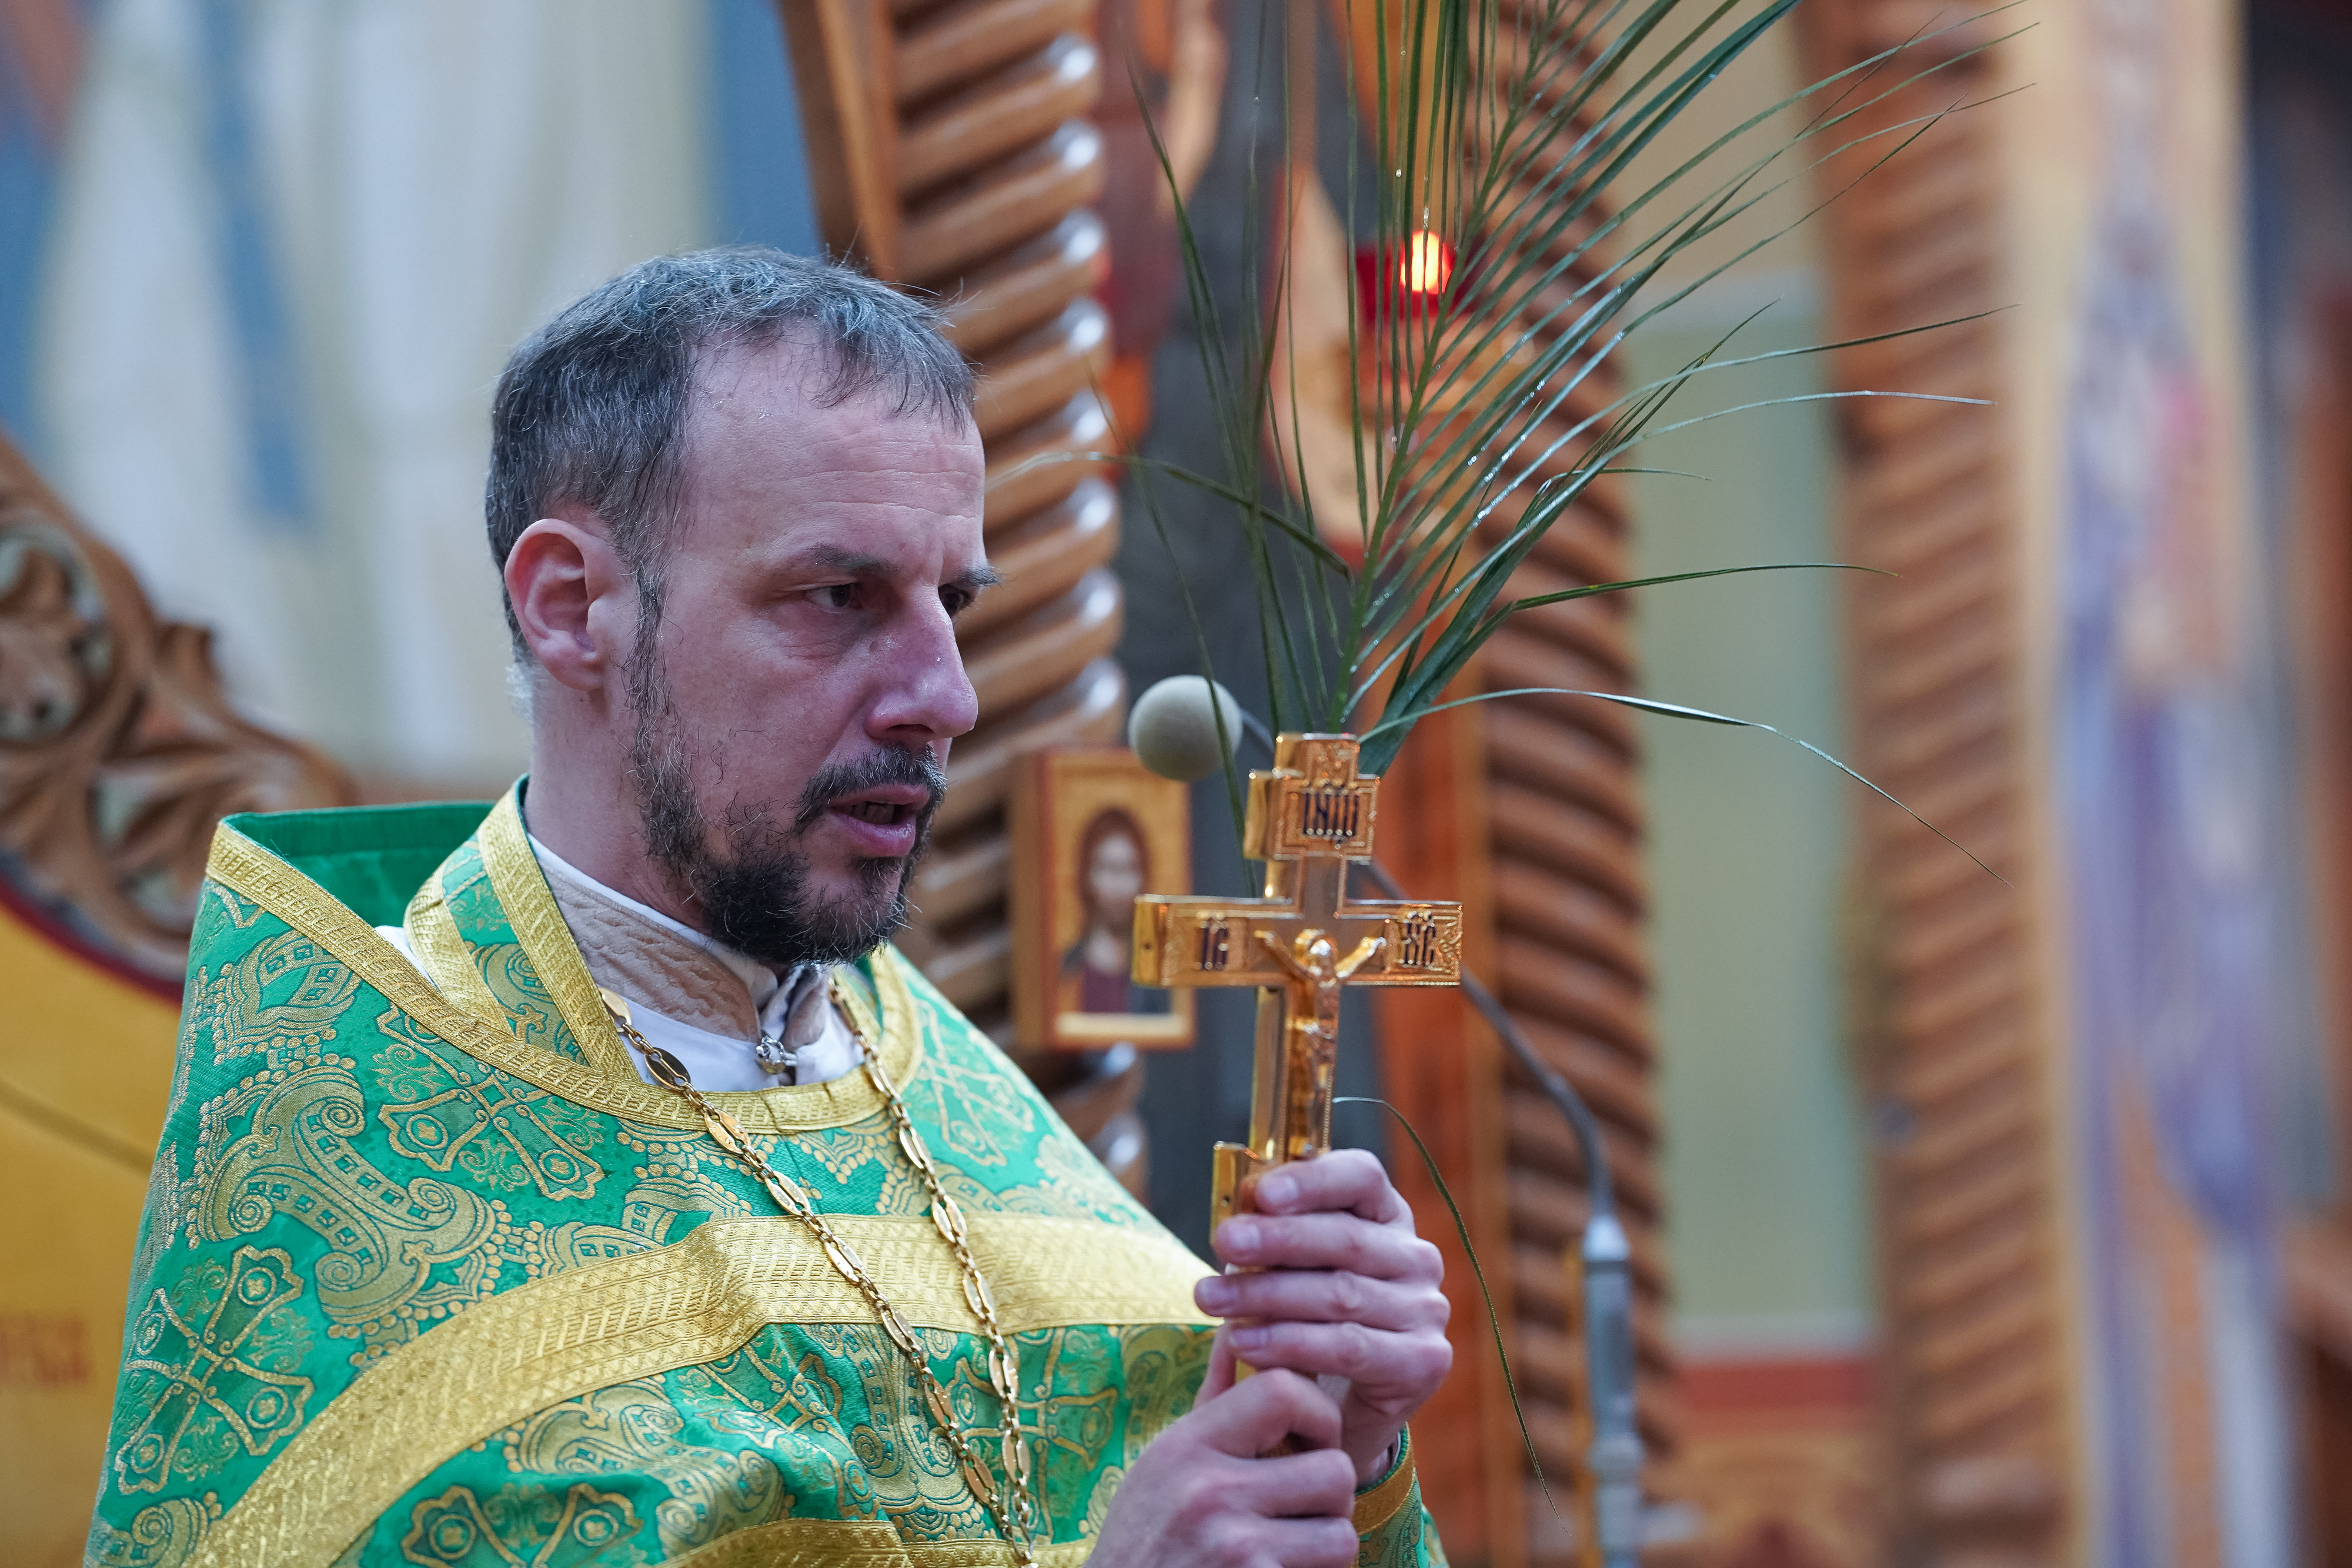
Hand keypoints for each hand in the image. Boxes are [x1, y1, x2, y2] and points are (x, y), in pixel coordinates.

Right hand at [1088, 1368, 1359, 1567]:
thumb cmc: (1145, 1537)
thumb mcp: (1165, 1462)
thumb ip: (1213, 1400)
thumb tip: (1237, 1331)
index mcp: (1188, 1445)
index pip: (1284, 1390)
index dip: (1319, 1414)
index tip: (1311, 1442)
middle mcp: (1210, 1491)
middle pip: (1335, 1469)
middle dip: (1327, 1496)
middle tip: (1296, 1511)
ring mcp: (1233, 1547)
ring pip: (1341, 1533)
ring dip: (1323, 1548)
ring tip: (1284, 1549)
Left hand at [1193, 1149, 1451, 1482]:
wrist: (1337, 1408)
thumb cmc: (1303, 1318)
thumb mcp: (1288, 1268)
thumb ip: (1272, 1235)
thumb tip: (1236, 1213)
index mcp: (1386, 1214)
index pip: (1361, 1177)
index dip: (1312, 1180)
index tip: (1259, 1193)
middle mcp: (1415, 1257)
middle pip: (1345, 1238)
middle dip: (1276, 1239)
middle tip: (1223, 1242)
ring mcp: (1425, 1309)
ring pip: (1341, 1294)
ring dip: (1267, 1295)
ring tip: (1212, 1299)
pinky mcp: (1423, 1360)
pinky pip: (1349, 1348)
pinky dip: (1290, 1345)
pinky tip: (1244, 1344)